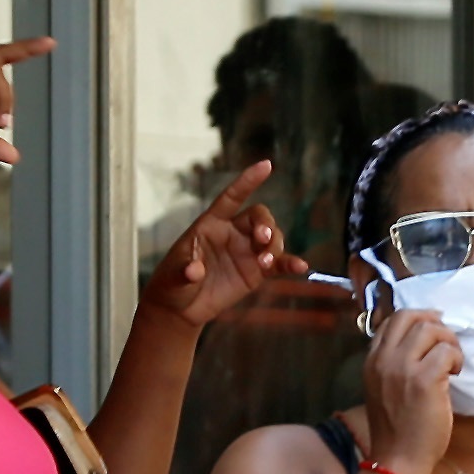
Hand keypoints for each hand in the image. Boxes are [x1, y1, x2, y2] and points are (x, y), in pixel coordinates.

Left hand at [142, 161, 305, 329]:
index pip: (232, 197)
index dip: (248, 181)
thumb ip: (184, 271)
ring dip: (275, 247)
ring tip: (264, 263)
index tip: (266, 165)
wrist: (181, 307)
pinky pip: (279, 263)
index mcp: (211, 224)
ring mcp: (247, 252)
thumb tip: (194, 270)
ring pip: (272, 238)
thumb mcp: (173, 276)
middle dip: (266, 224)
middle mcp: (233, 233)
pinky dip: (290, 264)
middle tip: (263, 239)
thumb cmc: (172, 284)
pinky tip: (300, 267)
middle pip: (259, 217)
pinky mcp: (257, 272)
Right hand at [361, 311, 461, 473]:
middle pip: (409, 316)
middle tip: (448, 340)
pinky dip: (456, 358)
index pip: (391, 321)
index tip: (433, 328)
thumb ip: (394, 365)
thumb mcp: (384, 389)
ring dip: (449, 341)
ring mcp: (402, 367)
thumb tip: (422, 345)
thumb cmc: (396, 430)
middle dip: (434, 322)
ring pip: (430, 329)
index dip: (416, 318)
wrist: (398, 459)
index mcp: (372, 361)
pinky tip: (455, 373)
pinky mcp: (424, 379)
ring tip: (452, 362)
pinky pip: (446, 352)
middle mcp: (383, 359)